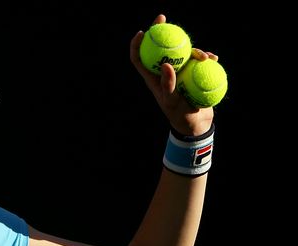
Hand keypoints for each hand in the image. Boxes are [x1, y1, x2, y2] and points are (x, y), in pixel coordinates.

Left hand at [131, 14, 214, 135]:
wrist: (196, 123)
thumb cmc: (179, 115)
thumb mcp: (171, 101)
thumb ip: (167, 84)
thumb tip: (166, 64)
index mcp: (152, 78)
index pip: (139, 58)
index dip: (137, 44)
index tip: (142, 32)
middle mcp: (164, 72)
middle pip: (159, 48)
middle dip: (160, 31)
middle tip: (163, 18)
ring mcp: (179, 71)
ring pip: (182, 52)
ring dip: (193, 49)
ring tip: (205, 56)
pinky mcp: (193, 73)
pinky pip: (198, 60)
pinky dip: (206, 57)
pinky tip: (213, 58)